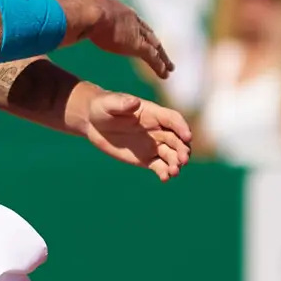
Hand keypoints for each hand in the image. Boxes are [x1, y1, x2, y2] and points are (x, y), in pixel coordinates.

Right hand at [53, 0, 172, 78]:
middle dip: (154, 42)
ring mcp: (134, 31)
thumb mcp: (75, 14)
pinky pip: (152, 57)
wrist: (85, 10)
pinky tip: (165, 75)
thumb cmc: (75, 11)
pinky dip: (159, 66)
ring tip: (169, 68)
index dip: (137, 30)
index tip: (142, 37)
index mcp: (115, 10)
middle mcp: (129, 18)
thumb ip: (71, 20)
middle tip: (162, 52)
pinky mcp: (136, 44)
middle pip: (146, 32)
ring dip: (162, 56)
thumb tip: (54, 18)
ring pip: (153, 45)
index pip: (130, 22)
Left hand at [73, 89, 191, 180]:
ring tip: (174, 172)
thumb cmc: (102, 107)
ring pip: (171, 155)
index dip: (182, 127)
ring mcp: (153, 145)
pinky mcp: (146, 158)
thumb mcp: (109, 104)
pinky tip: (164, 178)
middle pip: (176, 140)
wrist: (93, 122)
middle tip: (183, 160)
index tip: (187, 137)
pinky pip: (160, 166)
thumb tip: (135, 102)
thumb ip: (122, 104)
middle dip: (182, 149)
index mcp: (152, 113)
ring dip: (176, 163)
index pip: (173, 119)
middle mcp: (157, 130)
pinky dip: (164, 172)